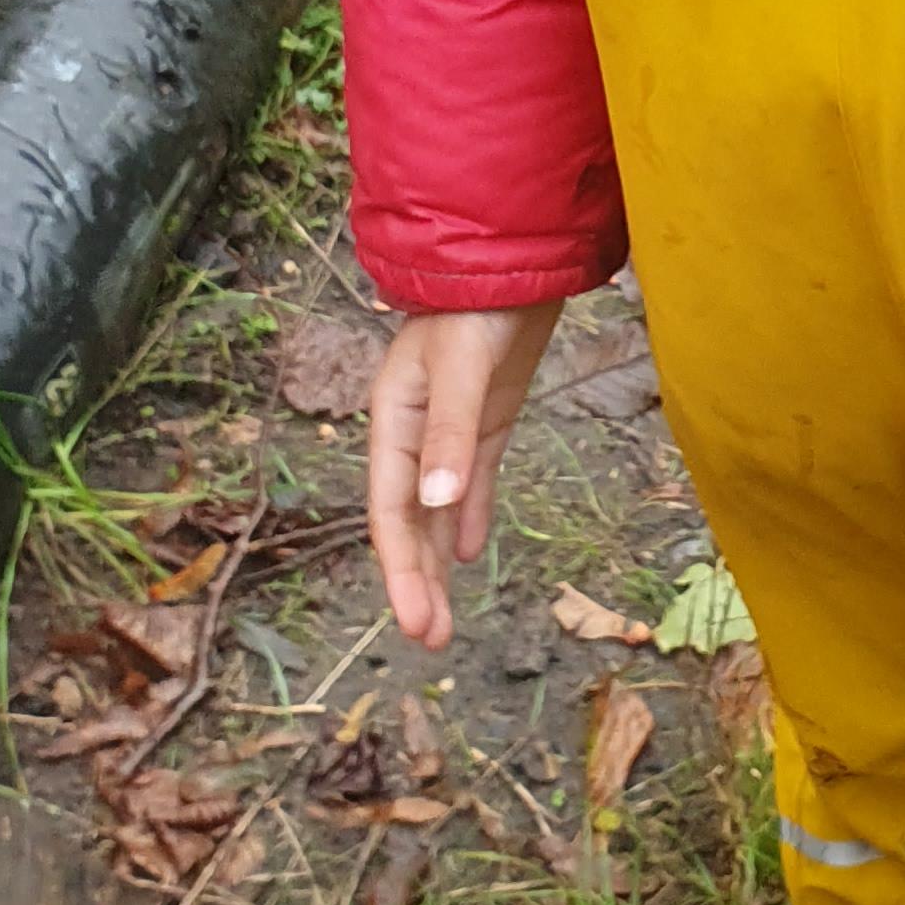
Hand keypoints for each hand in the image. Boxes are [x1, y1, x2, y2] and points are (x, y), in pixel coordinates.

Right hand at [365, 304, 561, 647]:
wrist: (513, 263)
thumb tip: (435, 508)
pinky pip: (471, 483)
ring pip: (438, 511)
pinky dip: (468, 518)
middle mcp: (415, 434)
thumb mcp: (460, 369)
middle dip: (418, 581)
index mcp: (393, 422)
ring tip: (444, 621)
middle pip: (410, 522)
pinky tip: (467, 555)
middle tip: (432, 641)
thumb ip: (450, 436)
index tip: (415, 621)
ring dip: (439, 563)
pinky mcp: (484, 423)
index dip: (400, 568)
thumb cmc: (476, 308)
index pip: (391, 511)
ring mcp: (450, 431)